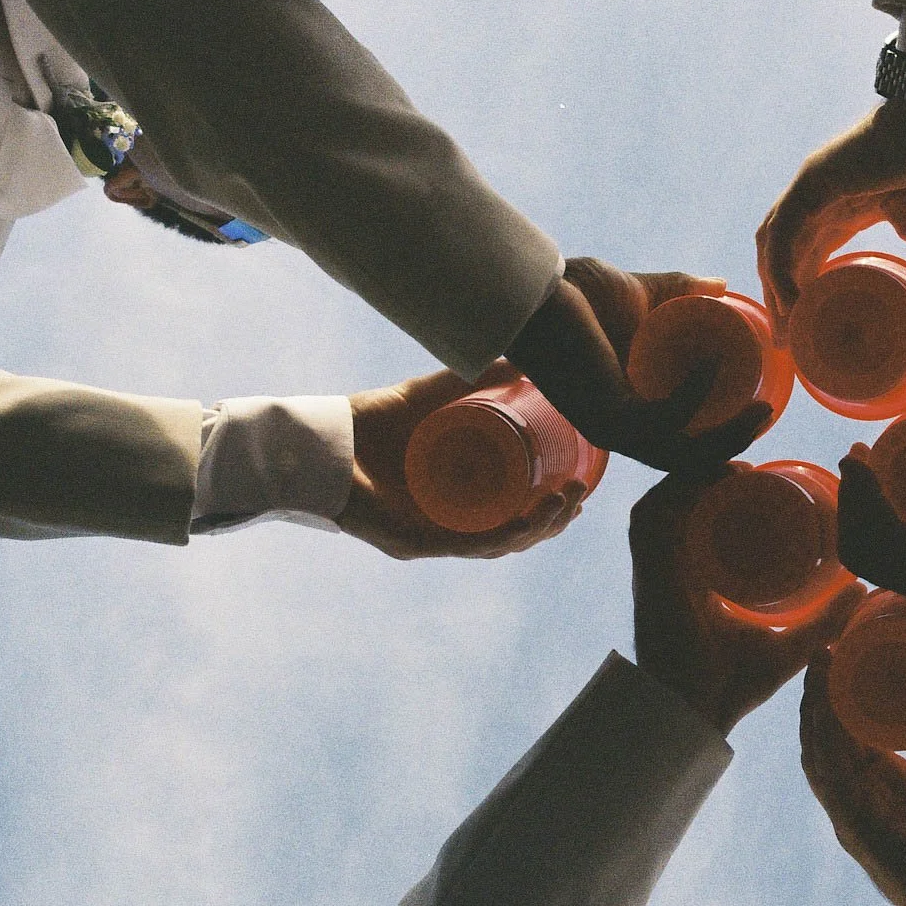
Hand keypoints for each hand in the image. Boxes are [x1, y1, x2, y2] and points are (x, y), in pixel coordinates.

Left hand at [338, 361, 586, 559]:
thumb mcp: (433, 393)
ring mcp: (430, 537)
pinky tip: (524, 524)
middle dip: (555, 521)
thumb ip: (473, 377)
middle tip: (580, 494)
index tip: (581, 487)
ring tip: (565, 502)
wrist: (324, 433)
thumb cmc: (372, 419)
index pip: (514, 515)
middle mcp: (446, 524)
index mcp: (457, 500)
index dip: (551, 509)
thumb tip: (521, 358)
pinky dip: (499, 536)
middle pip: (514, 535)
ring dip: (537, 529)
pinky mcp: (411, 542)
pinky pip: (464, 546)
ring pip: (497, 545)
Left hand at [507, 257, 769, 472]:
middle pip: (685, 458)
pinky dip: (695, 395)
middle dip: (731, 444)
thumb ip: (679, 291)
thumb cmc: (577, 292)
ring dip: (725, 437)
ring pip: (680, 453)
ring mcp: (611, 426)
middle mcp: (617, 428)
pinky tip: (711, 364)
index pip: (677, 444)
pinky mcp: (607, 414)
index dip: (718, 443)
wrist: (536, 285)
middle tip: (765, 415)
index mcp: (625, 408)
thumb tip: (720, 285)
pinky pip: (665, 419)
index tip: (756, 422)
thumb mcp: (642, 293)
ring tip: (759, 409)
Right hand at [631, 469, 865, 734]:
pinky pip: (651, 516)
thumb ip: (824, 620)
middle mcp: (673, 566)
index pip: (702, 521)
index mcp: (698, 579)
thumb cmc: (734, 686)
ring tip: (738, 466)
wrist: (697, 712)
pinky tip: (710, 478)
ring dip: (696, 476)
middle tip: (753, 466)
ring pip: (666, 500)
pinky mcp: (648, 571)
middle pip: (684, 501)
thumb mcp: (791, 645)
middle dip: (711, 472)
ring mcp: (656, 567)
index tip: (760, 478)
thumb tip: (862, 591)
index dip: (722, 491)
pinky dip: (675, 491)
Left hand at [757, 86, 905, 353]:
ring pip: (774, 244)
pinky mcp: (812, 180)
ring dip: (773, 289)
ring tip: (785, 331)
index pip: (810, 257)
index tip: (803, 336)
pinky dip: (779, 267)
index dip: (802, 295)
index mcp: (847, 211)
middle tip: (786, 344)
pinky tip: (790, 302)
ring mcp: (813, 188)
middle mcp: (822, 200)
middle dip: (779, 301)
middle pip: (784, 255)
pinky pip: (782, 230)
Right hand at [802, 652, 905, 905]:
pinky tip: (824, 709)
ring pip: (819, 752)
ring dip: (815, 706)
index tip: (847, 638)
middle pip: (826, 734)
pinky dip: (824, 742)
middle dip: (820, 688)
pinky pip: (832, 780)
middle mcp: (863, 797)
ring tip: (820, 661)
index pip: (851, 725)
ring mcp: (857, 816)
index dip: (843, 685)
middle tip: (827, 639)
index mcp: (888, 781)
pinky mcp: (861, 831)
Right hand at [836, 413, 905, 654]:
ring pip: (866, 547)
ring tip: (855, 460)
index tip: (863, 466)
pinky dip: (868, 508)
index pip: (884, 553)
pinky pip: (889, 544)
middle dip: (851, 504)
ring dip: (854, 501)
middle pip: (864, 551)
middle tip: (855, 457)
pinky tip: (865, 476)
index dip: (863, 513)